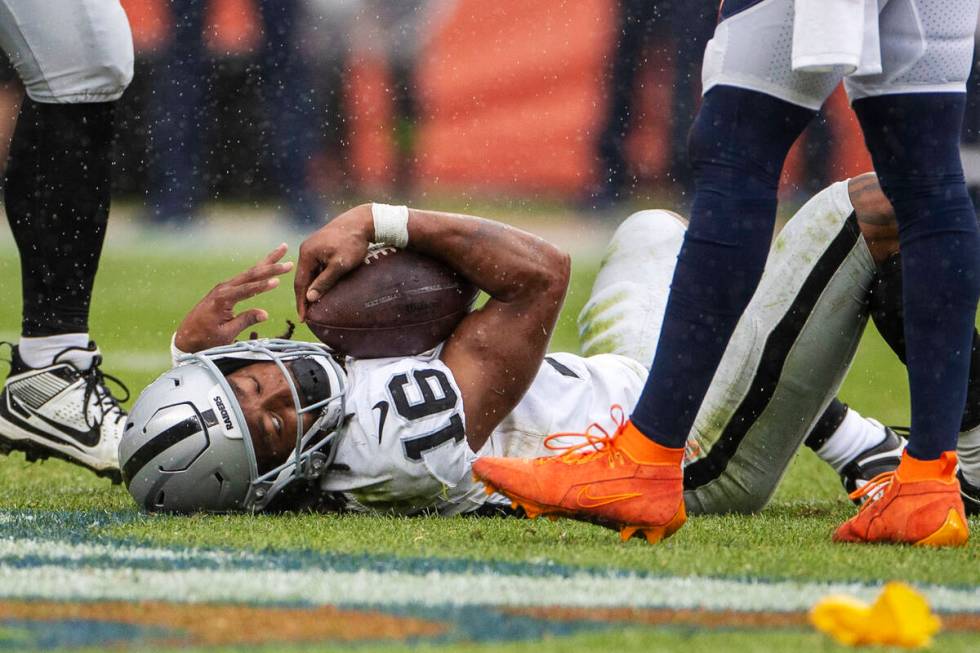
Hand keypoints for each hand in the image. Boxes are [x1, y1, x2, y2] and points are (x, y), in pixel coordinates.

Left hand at [175, 244, 293, 351]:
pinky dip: (259, 269)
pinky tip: (267, 264)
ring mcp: (224, 287)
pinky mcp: (226, 289)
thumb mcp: (226, 334)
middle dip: (271, 266)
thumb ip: (244, 321)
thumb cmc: (206, 338)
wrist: (187, 336)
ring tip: (282, 250)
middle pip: (251, 274)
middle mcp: (224, 288)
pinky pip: (245, 277)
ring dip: (268, 262)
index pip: (247, 290)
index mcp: (222, 299)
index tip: (278, 281)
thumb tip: (265, 313)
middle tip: (289, 263)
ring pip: (250, 272)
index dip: (263, 286)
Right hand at [294, 204, 372, 320]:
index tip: (303, 318)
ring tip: (314, 305)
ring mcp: (313, 247)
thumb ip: (325, 281)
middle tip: (307, 315)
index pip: (300, 283)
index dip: (301, 302)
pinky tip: (321, 288)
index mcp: (307, 254)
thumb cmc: (352, 243)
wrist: (361, 221)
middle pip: (302, 278)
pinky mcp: (321, 246)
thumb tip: (310, 298)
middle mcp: (306, 249)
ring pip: (309, 272)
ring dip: (311, 288)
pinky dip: (317, 278)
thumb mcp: (340, 265)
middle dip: (304, 297)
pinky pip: (316, 266)